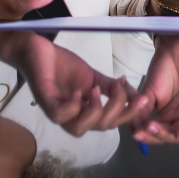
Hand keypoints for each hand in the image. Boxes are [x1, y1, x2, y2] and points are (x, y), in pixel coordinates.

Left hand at [6, 32, 148, 136]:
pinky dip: (72, 107)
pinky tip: (79, 92)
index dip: (128, 113)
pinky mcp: (44, 99)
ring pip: (78, 129)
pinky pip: (59, 115)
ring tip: (97, 91)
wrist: (35, 48)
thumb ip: (109, 86)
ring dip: (94, 112)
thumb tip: (133, 91)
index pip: (110, 122)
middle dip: (117, 111)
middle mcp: (72, 116)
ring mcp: (57, 109)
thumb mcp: (91, 76)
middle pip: (99, 128)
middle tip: (123, 90)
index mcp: (85, 112)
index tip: (143, 97)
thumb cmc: (60, 64)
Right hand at [130, 34, 178, 144]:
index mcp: (170, 117)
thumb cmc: (160, 69)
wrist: (172, 47)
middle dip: (165, 134)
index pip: (163, 134)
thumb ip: (143, 109)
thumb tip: (135, 127)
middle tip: (153, 129)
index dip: (152, 136)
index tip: (139, 133)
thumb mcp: (148, 91)